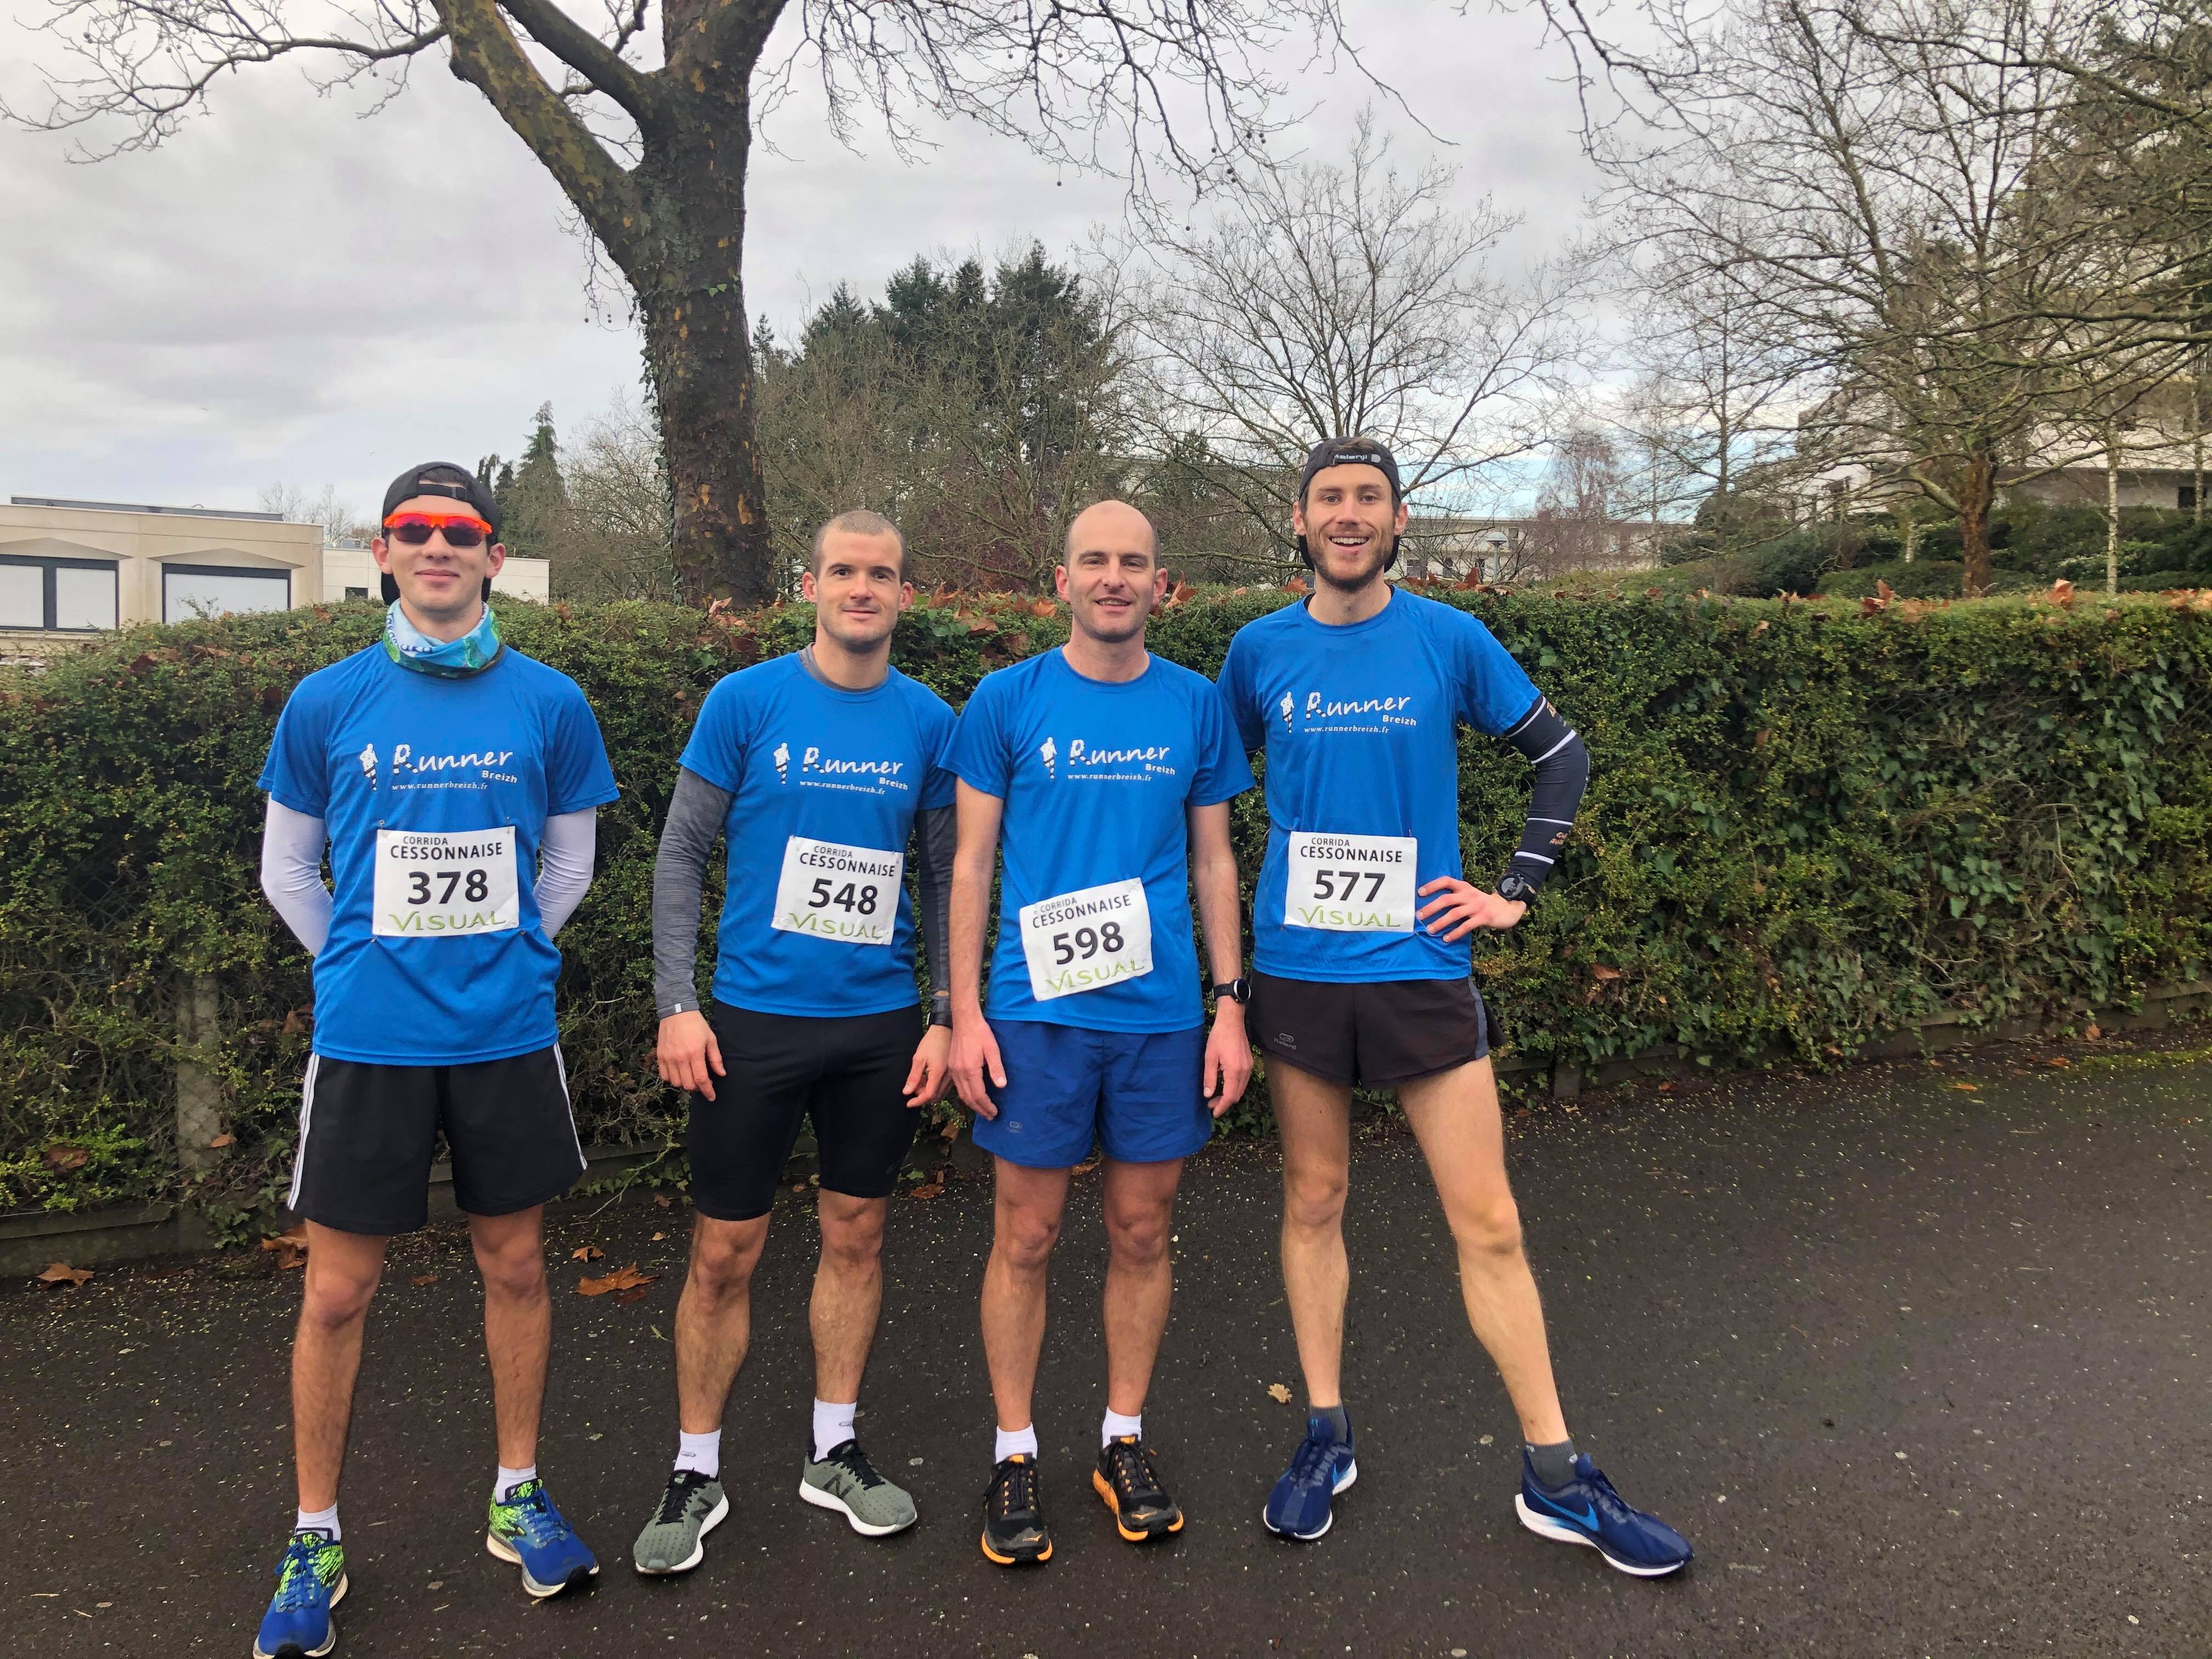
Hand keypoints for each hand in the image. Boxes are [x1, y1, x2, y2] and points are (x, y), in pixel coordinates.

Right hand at [657, 1009, 723, 1100]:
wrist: (677, 1012)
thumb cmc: (696, 1025)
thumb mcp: (710, 1039)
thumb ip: (715, 1058)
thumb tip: (721, 1074)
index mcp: (695, 1053)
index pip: (701, 1079)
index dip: (707, 1091)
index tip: (711, 1096)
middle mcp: (680, 1057)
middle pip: (688, 1084)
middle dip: (697, 1088)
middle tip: (702, 1082)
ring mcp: (668, 1057)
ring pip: (676, 1082)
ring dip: (685, 1083)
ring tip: (691, 1076)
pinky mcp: (660, 1056)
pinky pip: (664, 1076)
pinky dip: (672, 1078)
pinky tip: (679, 1072)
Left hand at [903, 1024, 950, 1106]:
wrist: (946, 1030)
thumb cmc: (932, 1042)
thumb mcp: (919, 1058)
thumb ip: (913, 1077)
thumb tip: (907, 1092)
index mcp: (939, 1073)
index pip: (929, 1095)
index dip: (918, 1101)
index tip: (908, 1103)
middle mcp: (948, 1078)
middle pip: (935, 1097)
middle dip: (922, 1095)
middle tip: (913, 1085)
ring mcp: (952, 1076)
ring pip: (939, 1093)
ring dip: (927, 1091)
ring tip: (919, 1079)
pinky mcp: (953, 1074)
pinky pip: (943, 1087)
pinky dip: (933, 1086)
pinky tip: (927, 1076)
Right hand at [950, 1009, 1006, 1117]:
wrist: (964, 1020)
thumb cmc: (980, 1033)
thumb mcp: (992, 1049)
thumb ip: (996, 1068)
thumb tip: (1002, 1086)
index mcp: (970, 1070)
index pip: (978, 1095)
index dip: (987, 1106)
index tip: (995, 1112)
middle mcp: (959, 1072)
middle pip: (968, 1098)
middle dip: (980, 1109)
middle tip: (990, 1116)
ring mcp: (953, 1070)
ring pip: (961, 1093)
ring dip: (972, 1104)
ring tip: (983, 1110)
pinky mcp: (951, 1066)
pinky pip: (958, 1087)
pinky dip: (966, 1095)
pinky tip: (973, 1096)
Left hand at [1202, 1000, 1252, 1116]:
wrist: (1232, 1021)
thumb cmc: (1219, 1037)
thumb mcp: (1210, 1057)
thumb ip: (1209, 1077)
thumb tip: (1208, 1095)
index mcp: (1234, 1071)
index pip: (1230, 1096)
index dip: (1222, 1107)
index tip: (1214, 1112)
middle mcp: (1245, 1071)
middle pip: (1237, 1095)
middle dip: (1224, 1102)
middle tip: (1211, 1104)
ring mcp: (1249, 1067)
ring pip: (1241, 1089)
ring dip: (1230, 1095)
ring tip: (1216, 1096)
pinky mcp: (1249, 1063)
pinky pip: (1243, 1081)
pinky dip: (1234, 1087)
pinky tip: (1224, 1084)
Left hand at [1415, 877, 1527, 943]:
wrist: (1507, 907)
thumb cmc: (1481, 903)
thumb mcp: (1469, 895)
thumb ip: (1455, 897)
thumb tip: (1431, 906)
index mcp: (1464, 887)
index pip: (1446, 881)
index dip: (1432, 885)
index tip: (1419, 893)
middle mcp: (1469, 894)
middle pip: (1447, 899)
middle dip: (1431, 907)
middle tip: (1418, 916)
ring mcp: (1477, 905)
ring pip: (1454, 913)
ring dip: (1440, 922)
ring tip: (1430, 929)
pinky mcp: (1484, 917)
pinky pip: (1466, 925)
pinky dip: (1455, 933)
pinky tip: (1446, 938)